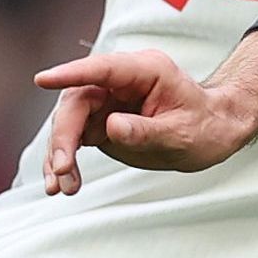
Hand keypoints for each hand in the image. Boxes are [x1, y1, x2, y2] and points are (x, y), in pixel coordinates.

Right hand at [31, 31, 257, 188]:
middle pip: (77, 101)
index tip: (42, 80)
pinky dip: (65, 161)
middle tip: (62, 170)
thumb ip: (146, 131)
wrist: (214, 133)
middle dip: (63, 137)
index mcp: (143, 71)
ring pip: (69, 122)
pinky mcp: (101, 123)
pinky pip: (75, 139)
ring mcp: (107, 102)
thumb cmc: (205, 126)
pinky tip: (62, 184)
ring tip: (61, 188)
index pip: (100, 69)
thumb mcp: (180, 134)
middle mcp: (119, 82)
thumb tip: (111, 127)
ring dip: (59, 154)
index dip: (70, 74)